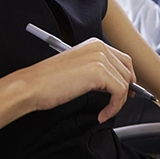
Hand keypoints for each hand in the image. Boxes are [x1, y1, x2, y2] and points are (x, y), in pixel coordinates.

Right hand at [19, 38, 133, 123]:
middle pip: (127, 69)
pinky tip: (102, 114)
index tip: (127, 91)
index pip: (122, 59)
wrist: (32, 86)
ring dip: (118, 102)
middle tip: (120, 103)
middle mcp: (99, 48)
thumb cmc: (48, 81)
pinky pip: (119, 93)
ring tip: (106, 111)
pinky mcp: (99, 73)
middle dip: (127, 88)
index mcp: (94, 44)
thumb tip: (115, 81)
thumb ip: (97, 69)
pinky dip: (114, 107)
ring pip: (125, 83)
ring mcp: (100, 59)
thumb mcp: (78, 68)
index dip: (127, 77)